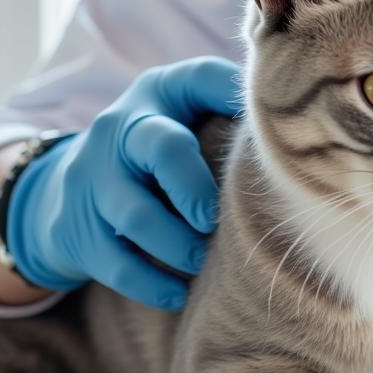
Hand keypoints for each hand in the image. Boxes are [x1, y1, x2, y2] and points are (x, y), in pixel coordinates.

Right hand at [4, 56, 241, 311]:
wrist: (68, 187)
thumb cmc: (163, 150)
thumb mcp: (187, 114)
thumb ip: (232, 110)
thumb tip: (303, 126)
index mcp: (160, 92)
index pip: (200, 79)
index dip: (235, 97)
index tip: (264, 133)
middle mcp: (121, 126)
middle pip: (162, 147)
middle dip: (196, 187)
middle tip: (216, 219)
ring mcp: (91, 176)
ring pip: (135, 215)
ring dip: (178, 245)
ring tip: (202, 261)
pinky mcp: (75, 227)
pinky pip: (114, 264)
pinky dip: (151, 284)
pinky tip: (178, 294)